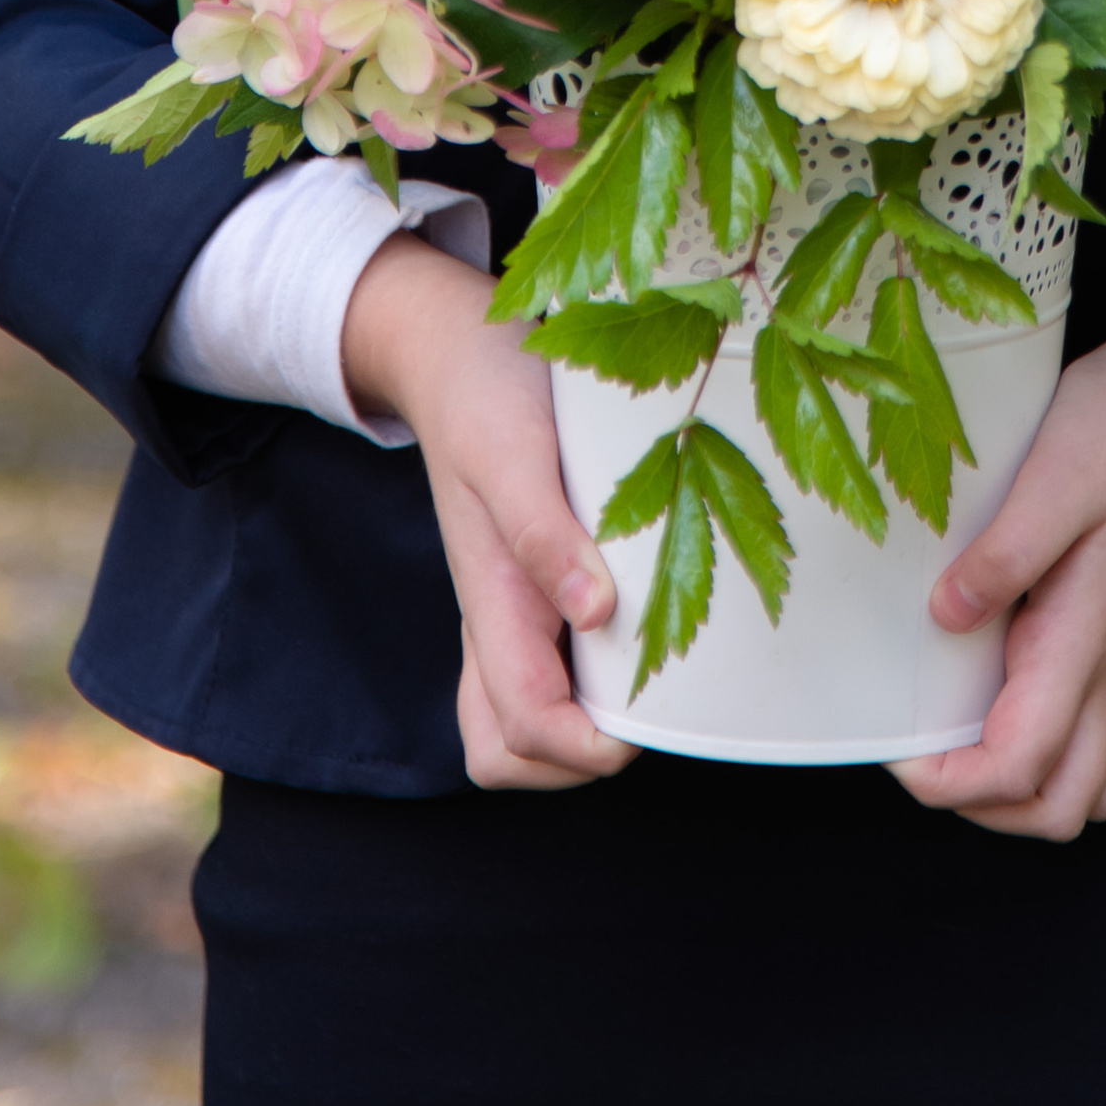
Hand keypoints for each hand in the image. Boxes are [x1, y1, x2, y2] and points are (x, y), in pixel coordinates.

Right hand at [342, 232, 636, 792]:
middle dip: (577, 759)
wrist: (453, 346)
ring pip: (520, 719)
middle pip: (510, 747)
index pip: (525, 726)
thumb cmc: (484, 392)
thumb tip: (596, 615)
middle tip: (650, 708)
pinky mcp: (526, 584)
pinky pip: (545, 667)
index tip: (653, 715)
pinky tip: (632, 636)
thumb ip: (545, 531)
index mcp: (491, 602)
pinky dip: (585, 679)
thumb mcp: (515, 448)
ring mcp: (507, 608)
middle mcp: (496, 619)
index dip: (588, 747)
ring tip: (645, 682)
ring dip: (579, 728)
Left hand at [890, 267, 1105, 841]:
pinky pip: (1097, 741)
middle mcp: (1104, 666)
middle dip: (984, 805)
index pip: (1019, 765)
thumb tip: (947, 617)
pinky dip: (1050, 757)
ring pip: (1086, 786)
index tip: (892, 745)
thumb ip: (1004, 553)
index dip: (948, 781)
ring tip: (957, 744)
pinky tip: (1002, 708)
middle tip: (920, 751)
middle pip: (1058, 806)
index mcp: (1081, 638)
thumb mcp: (1054, 473)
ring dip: (1021, 794)